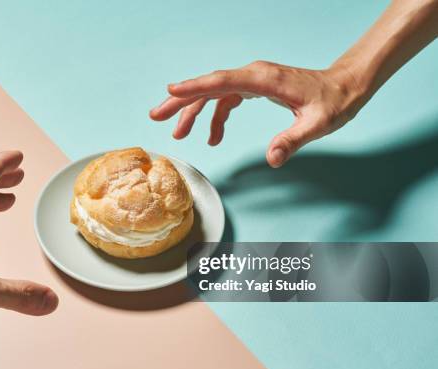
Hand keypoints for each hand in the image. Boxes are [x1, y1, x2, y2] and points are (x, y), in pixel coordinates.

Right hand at [150, 61, 366, 167]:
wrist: (346, 85)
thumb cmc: (334, 101)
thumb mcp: (318, 124)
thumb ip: (292, 140)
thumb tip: (272, 160)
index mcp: (263, 79)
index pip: (221, 82)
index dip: (194, 87)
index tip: (169, 92)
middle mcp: (254, 75)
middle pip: (209, 86)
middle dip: (181, 101)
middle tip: (156, 115)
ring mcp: (253, 80)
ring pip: (214, 92)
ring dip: (194, 111)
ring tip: (178, 133)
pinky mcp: (255, 88)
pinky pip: (226, 100)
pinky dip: (215, 117)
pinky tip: (212, 137)